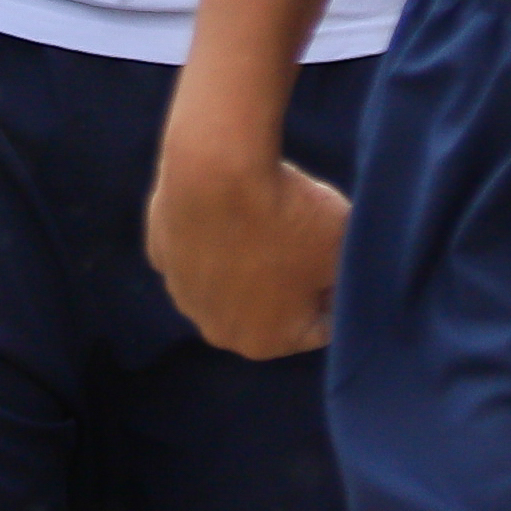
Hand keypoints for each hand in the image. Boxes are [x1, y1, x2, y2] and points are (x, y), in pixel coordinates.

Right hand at [145, 119, 350, 358]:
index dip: (339, 293)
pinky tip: (233, 203)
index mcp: (265, 342)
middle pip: (270, 309)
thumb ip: (350, 272)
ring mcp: (182, 292)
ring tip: (270, 215)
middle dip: (293, 281)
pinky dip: (217, 235)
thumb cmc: (288, 215)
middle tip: (310, 237)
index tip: (346, 262)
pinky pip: (201, 250)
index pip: (320, 328)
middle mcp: (217, 331)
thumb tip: (347, 277)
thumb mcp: (344, 247)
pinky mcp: (160, 252)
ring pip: (231, 280)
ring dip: (252, 258)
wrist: (215, 168)